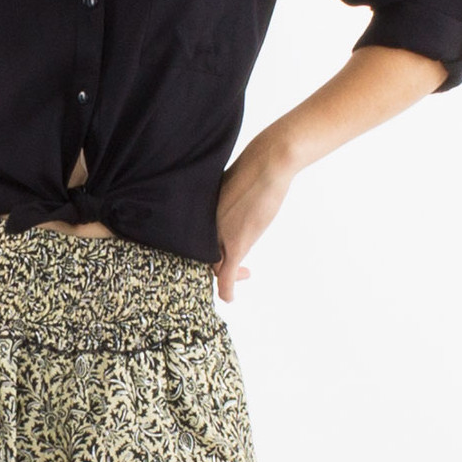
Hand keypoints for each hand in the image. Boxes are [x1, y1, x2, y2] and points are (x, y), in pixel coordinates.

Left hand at [212, 148, 294, 302]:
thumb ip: (223, 203)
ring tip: (244, 274)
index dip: (204, 249)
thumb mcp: (230, 187)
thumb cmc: (253, 168)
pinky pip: (225, 275)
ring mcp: (218, 234)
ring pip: (214, 266)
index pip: (193, 239)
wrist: (268, 163)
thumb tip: (230, 208)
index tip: (221, 251)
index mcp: (199, 210)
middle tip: (238, 268)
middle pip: (201, 254)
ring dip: (226, 276)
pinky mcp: (237, 243)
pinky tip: (230, 298)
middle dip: (216, 264)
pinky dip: (227, 289)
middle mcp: (204, 224)